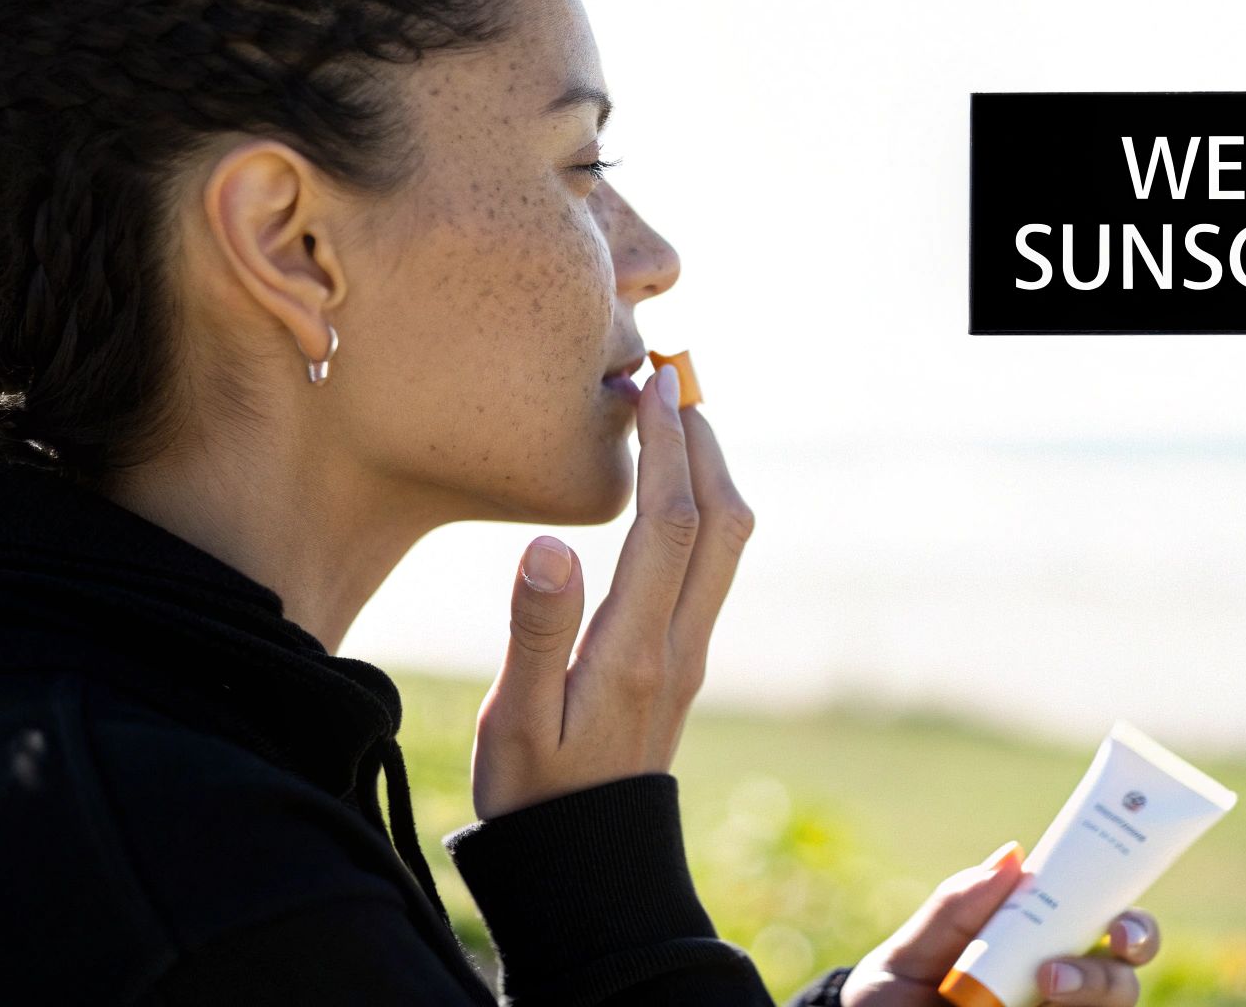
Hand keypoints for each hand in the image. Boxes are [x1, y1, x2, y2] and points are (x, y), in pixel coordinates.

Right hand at [470, 364, 754, 819]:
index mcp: (634, 649)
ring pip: (727, 546)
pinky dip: (702, 513)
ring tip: (679, 418)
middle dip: (703, 443)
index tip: (654, 387)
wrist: (587, 866)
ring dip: (711, 474)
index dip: (668, 449)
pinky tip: (672, 496)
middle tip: (674, 379)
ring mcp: (688, 656)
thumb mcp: (517, 722)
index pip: (672, 525)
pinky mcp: (682, 667)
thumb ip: (535, 631)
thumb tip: (551, 543)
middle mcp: (677, 646)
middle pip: (721, 523)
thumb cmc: (535, 797)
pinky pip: (713, 571)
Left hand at [839, 842, 1161, 1006]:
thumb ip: (954, 910)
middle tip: (1080, 958)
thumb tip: (1014, 854)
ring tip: (1046, 987)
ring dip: (1094, 990)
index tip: (1117, 920)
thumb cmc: (887, 1000)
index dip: (1125, 918)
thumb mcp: (906, 956)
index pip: (1096, 925)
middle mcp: (1054, 991)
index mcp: (1030, 948)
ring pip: (1114, 1004)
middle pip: (1121, 972)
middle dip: (1121, 957)